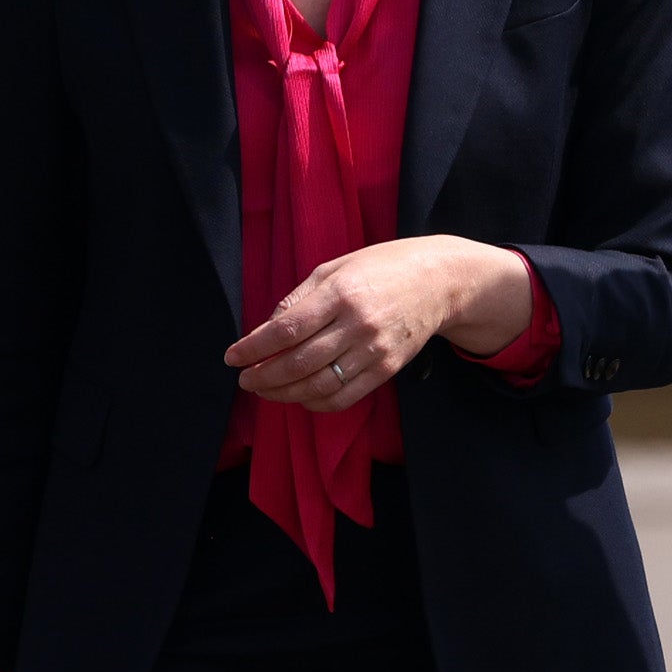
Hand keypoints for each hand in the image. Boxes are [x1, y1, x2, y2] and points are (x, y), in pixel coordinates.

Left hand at [225, 236, 534, 408]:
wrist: (439, 281)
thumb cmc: (382, 268)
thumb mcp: (336, 267)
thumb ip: (300, 297)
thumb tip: (268, 327)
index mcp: (340, 293)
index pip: (286, 329)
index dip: (254, 348)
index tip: (233, 357)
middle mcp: (357, 324)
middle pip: (299, 362)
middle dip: (264, 376)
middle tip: (244, 379)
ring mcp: (374, 350)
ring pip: (319, 385)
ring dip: (284, 394)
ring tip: (265, 390)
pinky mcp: (387, 369)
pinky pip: (345, 397)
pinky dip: (317, 404)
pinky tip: (300, 398)